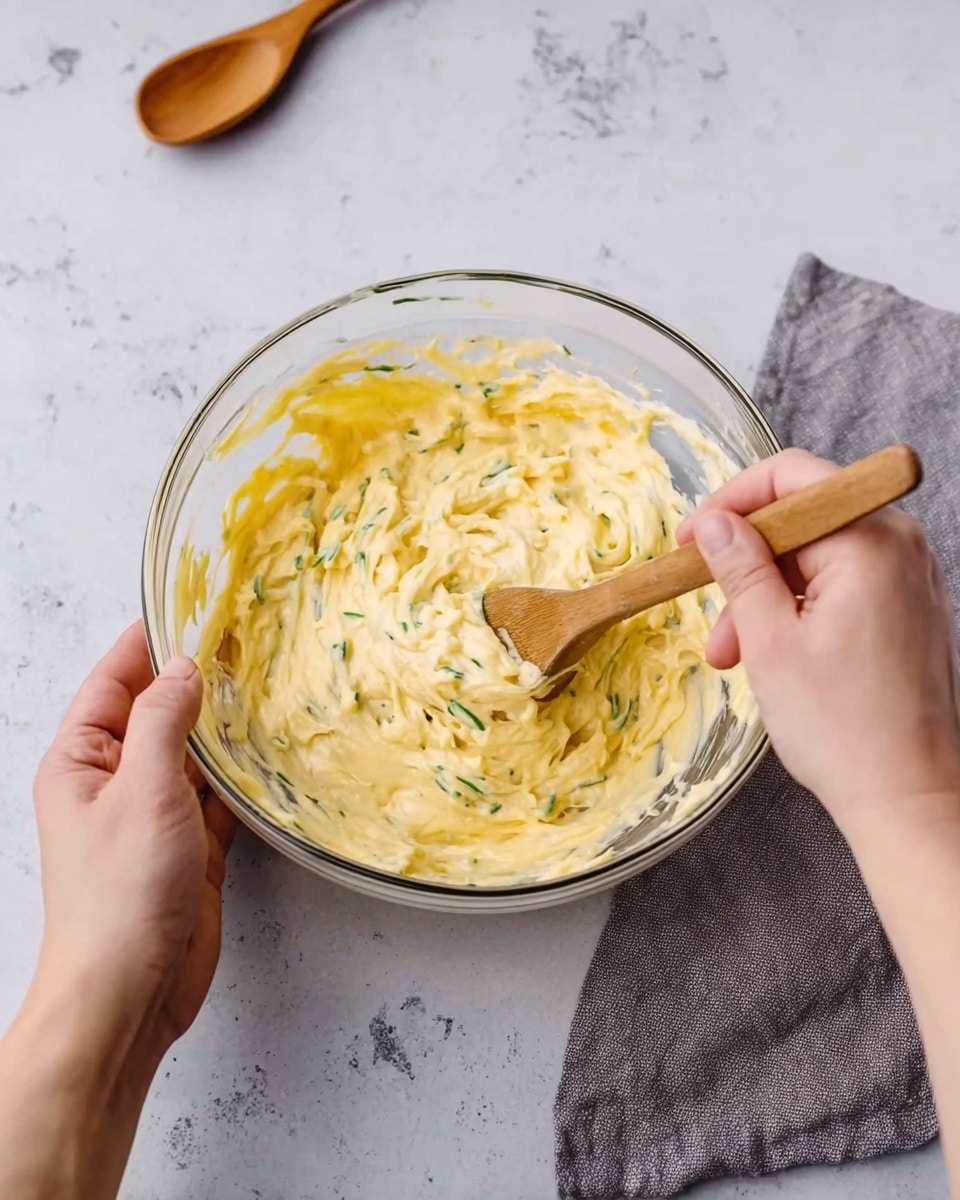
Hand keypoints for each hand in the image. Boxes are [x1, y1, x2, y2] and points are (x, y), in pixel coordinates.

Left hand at [0, 623, 234, 1199]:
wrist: (130, 990)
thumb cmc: (120, 892)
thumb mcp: (140, 790)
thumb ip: (163, 721)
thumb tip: (183, 668)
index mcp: (82, 759)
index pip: (114, 680)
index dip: (150, 642)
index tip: (191, 606)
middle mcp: (115, 781)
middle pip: (158, 713)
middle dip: (198, 681)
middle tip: (249, 641)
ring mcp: (155, 815)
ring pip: (194, 754)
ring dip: (225, 729)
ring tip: (270, 686)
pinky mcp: (192, 848)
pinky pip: (220, 798)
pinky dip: (244, 779)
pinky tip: (273, 755)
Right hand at [679, 448, 959, 833]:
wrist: (910, 799)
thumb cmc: (845, 728)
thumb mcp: (769, 640)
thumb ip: (740, 569)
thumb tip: (716, 524)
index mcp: (871, 540)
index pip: (792, 477)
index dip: (731, 501)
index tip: (692, 538)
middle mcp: (901, 547)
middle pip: (802, 521)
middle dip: (745, 565)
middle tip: (709, 615)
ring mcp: (909, 580)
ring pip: (815, 559)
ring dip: (765, 597)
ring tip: (735, 656)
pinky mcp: (907, 611)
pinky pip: (840, 587)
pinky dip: (798, 611)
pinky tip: (772, 657)